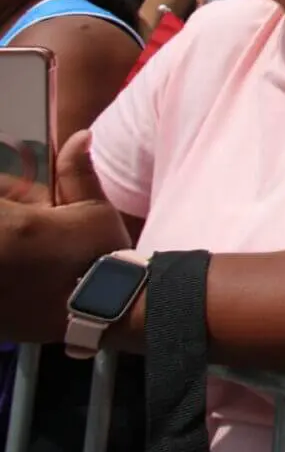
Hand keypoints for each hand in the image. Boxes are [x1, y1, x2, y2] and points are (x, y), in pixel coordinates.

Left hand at [0, 132, 130, 343]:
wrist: (107, 316)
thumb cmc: (102, 260)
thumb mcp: (95, 211)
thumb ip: (77, 172)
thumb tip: (81, 135)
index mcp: (10, 227)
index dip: (9, 195)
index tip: (24, 202)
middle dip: (6, 215)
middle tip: (31, 226)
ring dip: (8, 242)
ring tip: (29, 253)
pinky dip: (7, 277)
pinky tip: (22, 277)